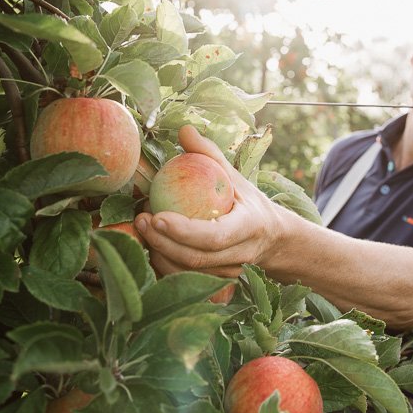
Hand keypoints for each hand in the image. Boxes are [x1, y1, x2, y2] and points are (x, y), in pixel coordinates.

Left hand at [134, 126, 285, 276]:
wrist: (272, 238)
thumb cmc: (247, 201)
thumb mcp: (235, 176)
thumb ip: (209, 154)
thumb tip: (184, 129)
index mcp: (248, 227)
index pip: (213, 237)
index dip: (184, 231)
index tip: (157, 216)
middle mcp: (239, 256)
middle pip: (195, 259)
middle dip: (162, 242)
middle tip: (140, 219)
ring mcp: (227, 274)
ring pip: (187, 274)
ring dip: (159, 254)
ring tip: (141, 228)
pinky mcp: (217, 283)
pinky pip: (185, 279)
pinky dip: (164, 264)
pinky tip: (149, 244)